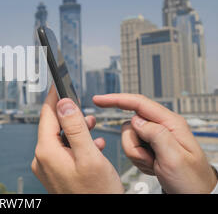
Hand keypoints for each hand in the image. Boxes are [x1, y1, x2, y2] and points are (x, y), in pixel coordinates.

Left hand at [31, 85, 122, 193]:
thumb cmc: (96, 193)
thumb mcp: (89, 155)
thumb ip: (75, 127)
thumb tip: (63, 103)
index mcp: (47, 152)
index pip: (47, 115)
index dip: (55, 97)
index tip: (58, 82)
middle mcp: (43, 160)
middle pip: (53, 126)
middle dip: (70, 115)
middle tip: (83, 106)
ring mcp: (48, 169)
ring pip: (60, 139)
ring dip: (76, 130)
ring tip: (92, 125)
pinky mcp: (56, 175)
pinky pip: (64, 152)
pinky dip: (77, 145)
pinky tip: (93, 145)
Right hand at [93, 93, 217, 193]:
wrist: (196, 196)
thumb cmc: (192, 179)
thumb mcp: (174, 158)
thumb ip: (156, 134)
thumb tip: (137, 119)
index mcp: (171, 123)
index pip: (138, 103)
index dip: (116, 99)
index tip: (99, 100)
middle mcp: (162, 127)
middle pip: (130, 125)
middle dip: (133, 144)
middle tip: (149, 158)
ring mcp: (156, 138)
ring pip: (129, 138)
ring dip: (136, 155)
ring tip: (153, 164)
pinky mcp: (151, 147)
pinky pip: (132, 149)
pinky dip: (138, 160)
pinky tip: (152, 166)